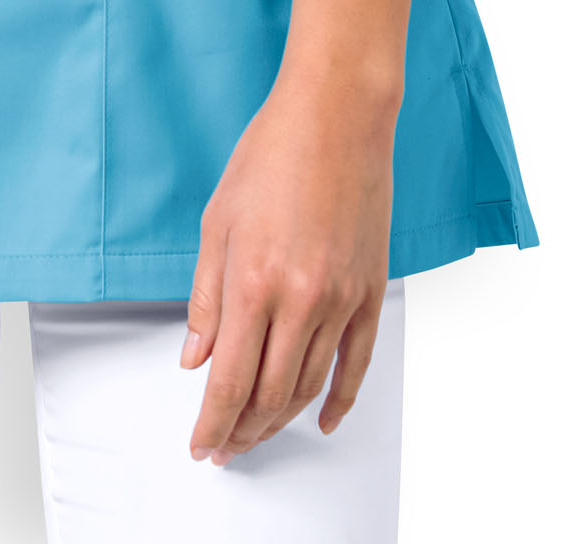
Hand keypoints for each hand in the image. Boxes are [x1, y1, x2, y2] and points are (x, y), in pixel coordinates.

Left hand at [180, 66, 395, 464]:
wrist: (336, 117)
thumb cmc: (272, 155)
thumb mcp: (217, 221)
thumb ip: (205, 297)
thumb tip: (196, 358)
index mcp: (252, 282)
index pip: (228, 381)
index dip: (213, 423)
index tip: (202, 444)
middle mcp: (299, 300)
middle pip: (269, 395)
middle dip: (242, 431)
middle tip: (225, 446)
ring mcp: (340, 300)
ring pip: (309, 386)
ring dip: (280, 420)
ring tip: (257, 434)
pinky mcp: (369, 293)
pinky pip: (356, 364)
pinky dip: (338, 401)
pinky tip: (321, 419)